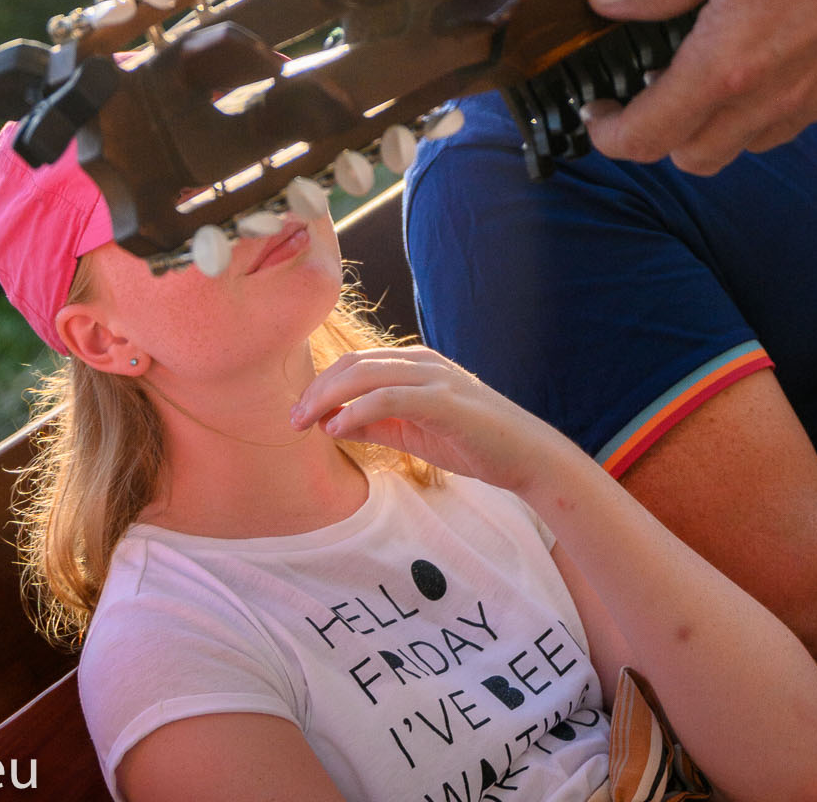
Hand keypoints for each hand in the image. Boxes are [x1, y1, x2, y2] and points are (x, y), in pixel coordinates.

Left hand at [291, 347, 586, 498]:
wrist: (524, 455)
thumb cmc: (471, 442)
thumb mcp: (414, 432)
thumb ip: (379, 422)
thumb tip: (334, 424)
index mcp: (415, 364)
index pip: (356, 363)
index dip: (321, 384)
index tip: (297, 413)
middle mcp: (422, 362)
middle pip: (354, 363)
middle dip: (316, 389)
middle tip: (291, 419)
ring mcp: (435, 377)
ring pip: (367, 373)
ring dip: (328, 397)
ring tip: (305, 424)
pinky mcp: (444, 399)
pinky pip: (389, 397)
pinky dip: (356, 410)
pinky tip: (337, 428)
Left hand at [582, 0, 816, 172]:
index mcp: (727, 66)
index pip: (649, 136)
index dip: (609, 134)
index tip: (595, 111)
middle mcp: (770, 102)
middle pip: (693, 156)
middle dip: (656, 134)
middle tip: (643, 87)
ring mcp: (814, 102)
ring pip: (742, 145)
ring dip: (709, 124)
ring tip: (699, 67)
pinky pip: (785, 123)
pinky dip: (756, 109)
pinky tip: (758, 55)